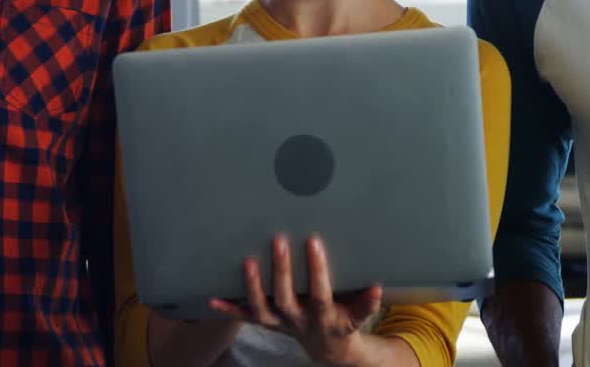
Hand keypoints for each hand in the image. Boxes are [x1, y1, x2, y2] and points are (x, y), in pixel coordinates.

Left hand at [209, 235, 382, 365]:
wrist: (328, 348)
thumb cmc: (343, 320)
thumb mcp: (357, 315)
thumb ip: (365, 303)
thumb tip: (378, 286)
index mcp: (323, 315)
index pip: (319, 292)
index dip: (317, 269)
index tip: (314, 241)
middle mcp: (297, 320)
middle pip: (286, 297)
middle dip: (281, 270)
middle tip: (278, 240)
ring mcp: (278, 322)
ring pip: (261, 308)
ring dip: (252, 287)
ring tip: (247, 261)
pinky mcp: (265, 322)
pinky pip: (244, 317)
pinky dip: (228, 309)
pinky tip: (211, 298)